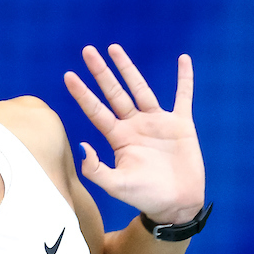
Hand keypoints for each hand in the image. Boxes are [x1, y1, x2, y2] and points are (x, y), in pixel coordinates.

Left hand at [64, 44, 205, 223]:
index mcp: (118, 137)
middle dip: (101, 72)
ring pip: (141, 88)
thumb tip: (82, 146)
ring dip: (128, 69)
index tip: (68, 75)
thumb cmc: (144, 197)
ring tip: (114, 49)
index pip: (96, 110)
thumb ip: (95, 168)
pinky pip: (183, 96)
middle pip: (114, 93)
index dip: (82, 93)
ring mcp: (158, 122)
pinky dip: (184, 78)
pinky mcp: (181, 124)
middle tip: (87, 51)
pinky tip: (183, 59)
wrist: (175, 204)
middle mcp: (135, 125)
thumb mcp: (114, 185)